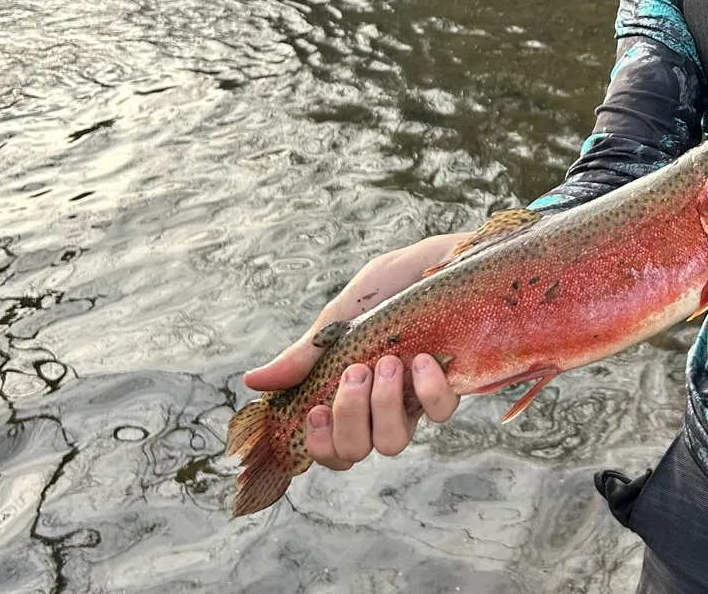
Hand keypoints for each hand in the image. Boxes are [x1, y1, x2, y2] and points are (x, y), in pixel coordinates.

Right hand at [242, 232, 470, 468]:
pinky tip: (422, 359)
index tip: (313, 410)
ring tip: (389, 362)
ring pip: (392, 444)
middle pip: (354, 452)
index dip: (318, 444)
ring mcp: (417, 398)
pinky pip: (438, 415)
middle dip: (348, 419)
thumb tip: (252, 381)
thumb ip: (308, 350)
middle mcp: (383, 403)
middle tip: (356, 373)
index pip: (328, 445)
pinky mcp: (455, 386)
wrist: (451, 254)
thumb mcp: (345, 312)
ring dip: (383, 407)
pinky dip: (427, 392)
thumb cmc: (397, 282)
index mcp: (352, 389)